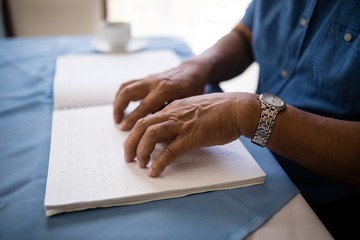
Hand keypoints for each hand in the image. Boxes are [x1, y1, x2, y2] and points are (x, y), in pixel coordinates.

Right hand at [113, 60, 210, 129]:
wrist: (193, 70)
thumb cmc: (193, 89)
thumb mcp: (185, 103)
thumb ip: (169, 113)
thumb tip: (153, 127)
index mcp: (165, 90)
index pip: (143, 106)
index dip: (132, 118)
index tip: (123, 128)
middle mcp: (154, 82)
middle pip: (128, 93)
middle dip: (119, 108)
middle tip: (117, 122)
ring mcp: (149, 78)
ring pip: (125, 86)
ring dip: (117, 101)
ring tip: (117, 115)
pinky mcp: (147, 78)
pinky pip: (129, 84)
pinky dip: (122, 95)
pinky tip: (122, 106)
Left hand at [123, 92, 256, 176]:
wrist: (239, 108)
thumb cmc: (221, 111)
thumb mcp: (194, 112)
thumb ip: (179, 122)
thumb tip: (168, 138)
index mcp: (174, 108)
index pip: (146, 119)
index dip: (135, 134)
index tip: (131, 145)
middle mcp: (174, 114)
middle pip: (142, 125)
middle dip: (131, 143)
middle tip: (128, 158)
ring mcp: (182, 124)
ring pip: (151, 134)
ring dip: (141, 151)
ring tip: (140, 164)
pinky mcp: (193, 137)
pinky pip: (170, 151)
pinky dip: (159, 162)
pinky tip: (155, 171)